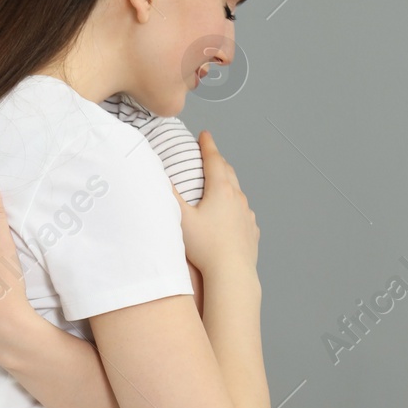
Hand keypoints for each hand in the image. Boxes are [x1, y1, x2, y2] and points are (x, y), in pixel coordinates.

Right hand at [174, 131, 257, 276]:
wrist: (231, 272)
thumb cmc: (205, 247)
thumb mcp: (180, 218)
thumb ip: (168, 195)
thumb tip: (156, 175)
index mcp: (220, 191)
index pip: (214, 160)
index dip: (208, 145)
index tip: (205, 135)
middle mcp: (237, 198)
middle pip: (229, 172)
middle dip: (218, 161)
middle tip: (209, 155)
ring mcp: (247, 214)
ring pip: (237, 192)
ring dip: (227, 184)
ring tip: (217, 184)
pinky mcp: (251, 230)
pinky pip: (243, 212)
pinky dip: (234, 206)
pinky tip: (228, 214)